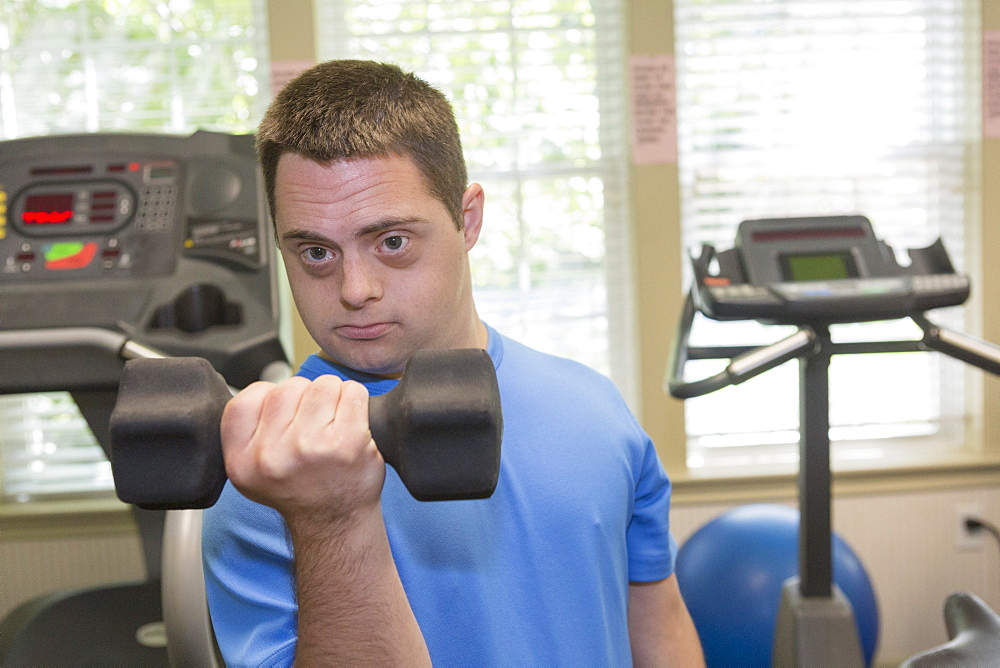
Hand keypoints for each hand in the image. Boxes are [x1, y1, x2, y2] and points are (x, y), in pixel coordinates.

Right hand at [220, 374, 384, 528]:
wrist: (334, 523)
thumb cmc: (299, 490)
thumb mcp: (251, 471)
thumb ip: (249, 430)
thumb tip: (267, 388)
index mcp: (241, 460)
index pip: (248, 398)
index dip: (270, 398)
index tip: (286, 415)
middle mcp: (271, 455)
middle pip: (289, 387)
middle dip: (306, 397)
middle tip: (315, 423)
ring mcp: (309, 447)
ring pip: (323, 384)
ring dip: (333, 396)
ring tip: (334, 423)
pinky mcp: (347, 442)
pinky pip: (353, 392)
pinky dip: (356, 400)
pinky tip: (353, 422)